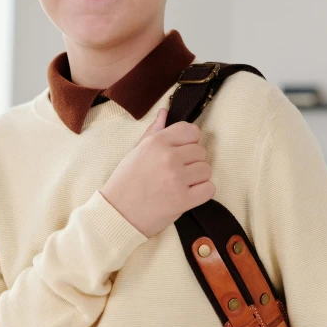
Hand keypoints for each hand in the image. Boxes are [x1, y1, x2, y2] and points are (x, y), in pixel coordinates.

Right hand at [100, 107, 215, 237]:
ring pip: (207, 170)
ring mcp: (177, 179)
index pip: (192, 131)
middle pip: (201, 151)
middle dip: (193, 162)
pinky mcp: (183, 200)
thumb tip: (165, 113)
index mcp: (157, 142)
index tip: (182, 152)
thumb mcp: (136, 152)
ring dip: (198, 178)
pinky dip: (202, 193)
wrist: (118, 213)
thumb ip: (154, 132)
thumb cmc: (126, 182)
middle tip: (179, 173)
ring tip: (182, 184)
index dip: (190, 142)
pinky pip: (209, 189)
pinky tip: (189, 195)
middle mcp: (169, 158)